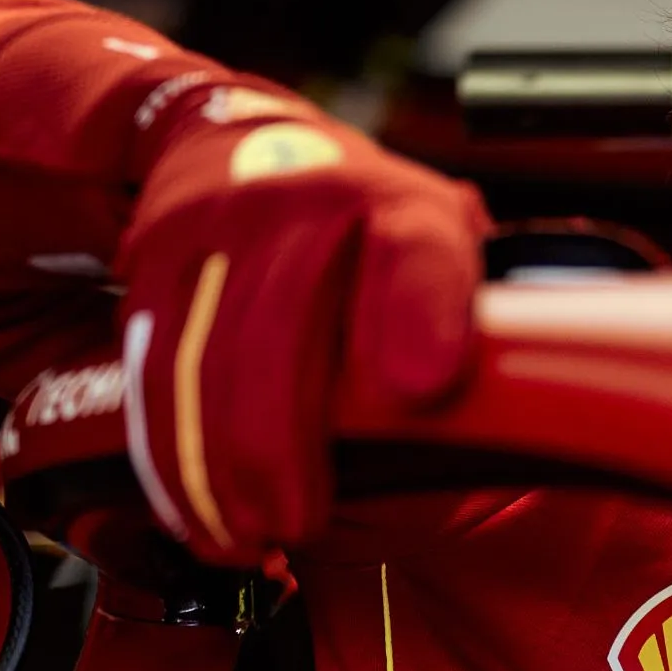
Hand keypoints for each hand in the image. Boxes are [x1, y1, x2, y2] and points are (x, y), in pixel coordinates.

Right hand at [117, 101, 478, 565]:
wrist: (238, 137)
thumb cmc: (360, 231)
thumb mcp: (438, 257)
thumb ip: (472, 331)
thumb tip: (520, 427)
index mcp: (400, 208)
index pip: (416, 253)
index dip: (419, 316)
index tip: (420, 388)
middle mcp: (304, 200)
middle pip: (280, 330)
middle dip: (279, 443)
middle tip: (295, 520)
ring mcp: (220, 225)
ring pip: (201, 358)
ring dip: (214, 466)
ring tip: (244, 533)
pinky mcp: (153, 259)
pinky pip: (151, 367)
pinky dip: (165, 451)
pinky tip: (192, 504)